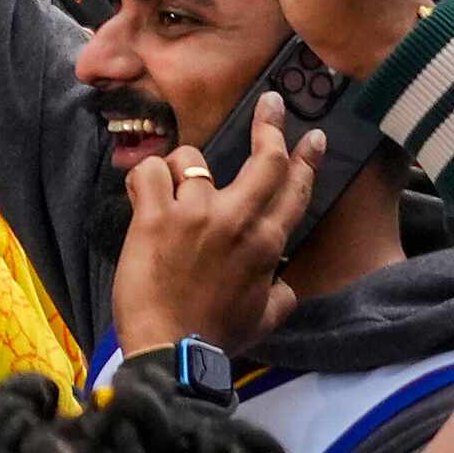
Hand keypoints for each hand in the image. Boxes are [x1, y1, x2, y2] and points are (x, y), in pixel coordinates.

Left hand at [111, 93, 321, 355]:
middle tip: (269, 102)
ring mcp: (195, 215)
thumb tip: (282, 280)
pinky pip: (149, 171)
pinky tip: (141, 195)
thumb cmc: (218, 336)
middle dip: (269, 125)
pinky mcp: (155, 218)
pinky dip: (144, 177)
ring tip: (167, 194)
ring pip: (190, 159)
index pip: (295, 189)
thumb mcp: (266, 316)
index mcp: (267, 244)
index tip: (311, 136)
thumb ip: (280, 291)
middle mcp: (237, 221)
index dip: (306, 158)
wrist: (172, 349)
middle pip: (263, 159)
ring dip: (179, 169)